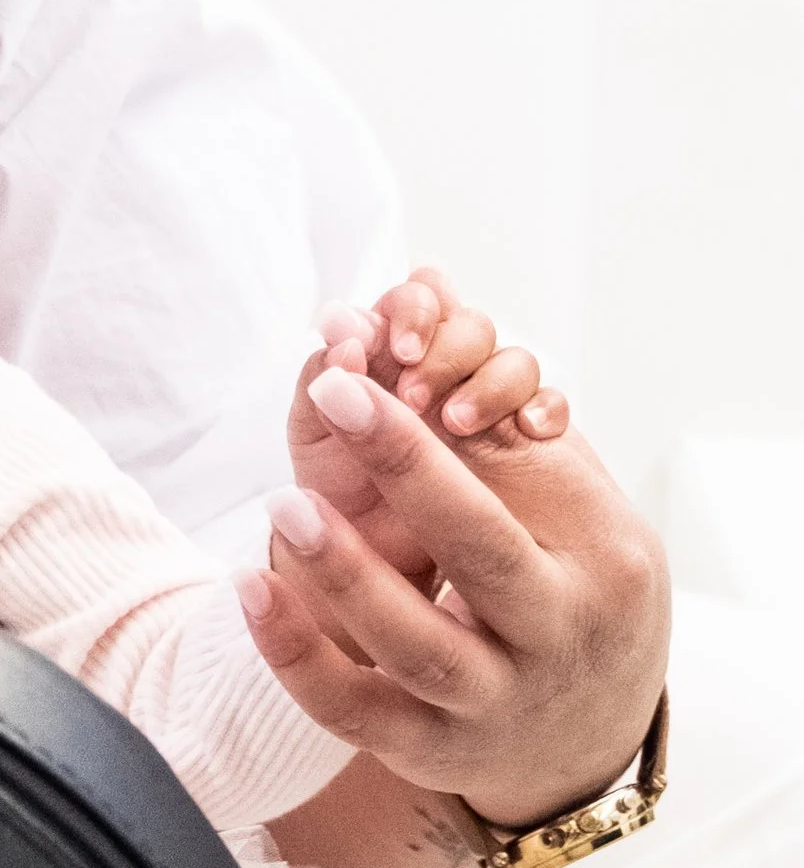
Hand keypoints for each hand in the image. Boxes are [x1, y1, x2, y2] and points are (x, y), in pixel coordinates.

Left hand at [243, 341, 667, 830]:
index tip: (353, 377)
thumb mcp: (573, 513)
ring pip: (416, 647)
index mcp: (602, 563)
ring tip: (282, 502)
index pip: (521, 486)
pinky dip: (295, 655)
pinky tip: (250, 588)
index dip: (433, 435)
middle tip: (332, 395)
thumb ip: (507, 439)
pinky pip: (352, 712)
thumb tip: (426, 329)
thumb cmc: (569, 584)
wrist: (589, 734)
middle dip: (409, 471)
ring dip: (345, 571)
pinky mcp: (428, 751)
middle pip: (483, 556)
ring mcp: (492, 705)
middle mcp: (554, 638)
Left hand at [287, 269, 563, 583]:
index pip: (419, 298)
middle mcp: (444, 370)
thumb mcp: (316, 433)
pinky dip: (545, 407)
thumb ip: (327, 375)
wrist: (367, 569)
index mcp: (393, 352)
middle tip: (415, 396)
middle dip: (449, 348)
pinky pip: (551, 408)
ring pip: (515, 361)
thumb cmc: (336, 493)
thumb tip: (342, 323)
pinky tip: (528, 428)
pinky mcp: (527, 443)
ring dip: (492, 381)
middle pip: (471, 325)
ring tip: (459, 422)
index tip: (397, 348)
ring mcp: (487, 403)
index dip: (414, 308)